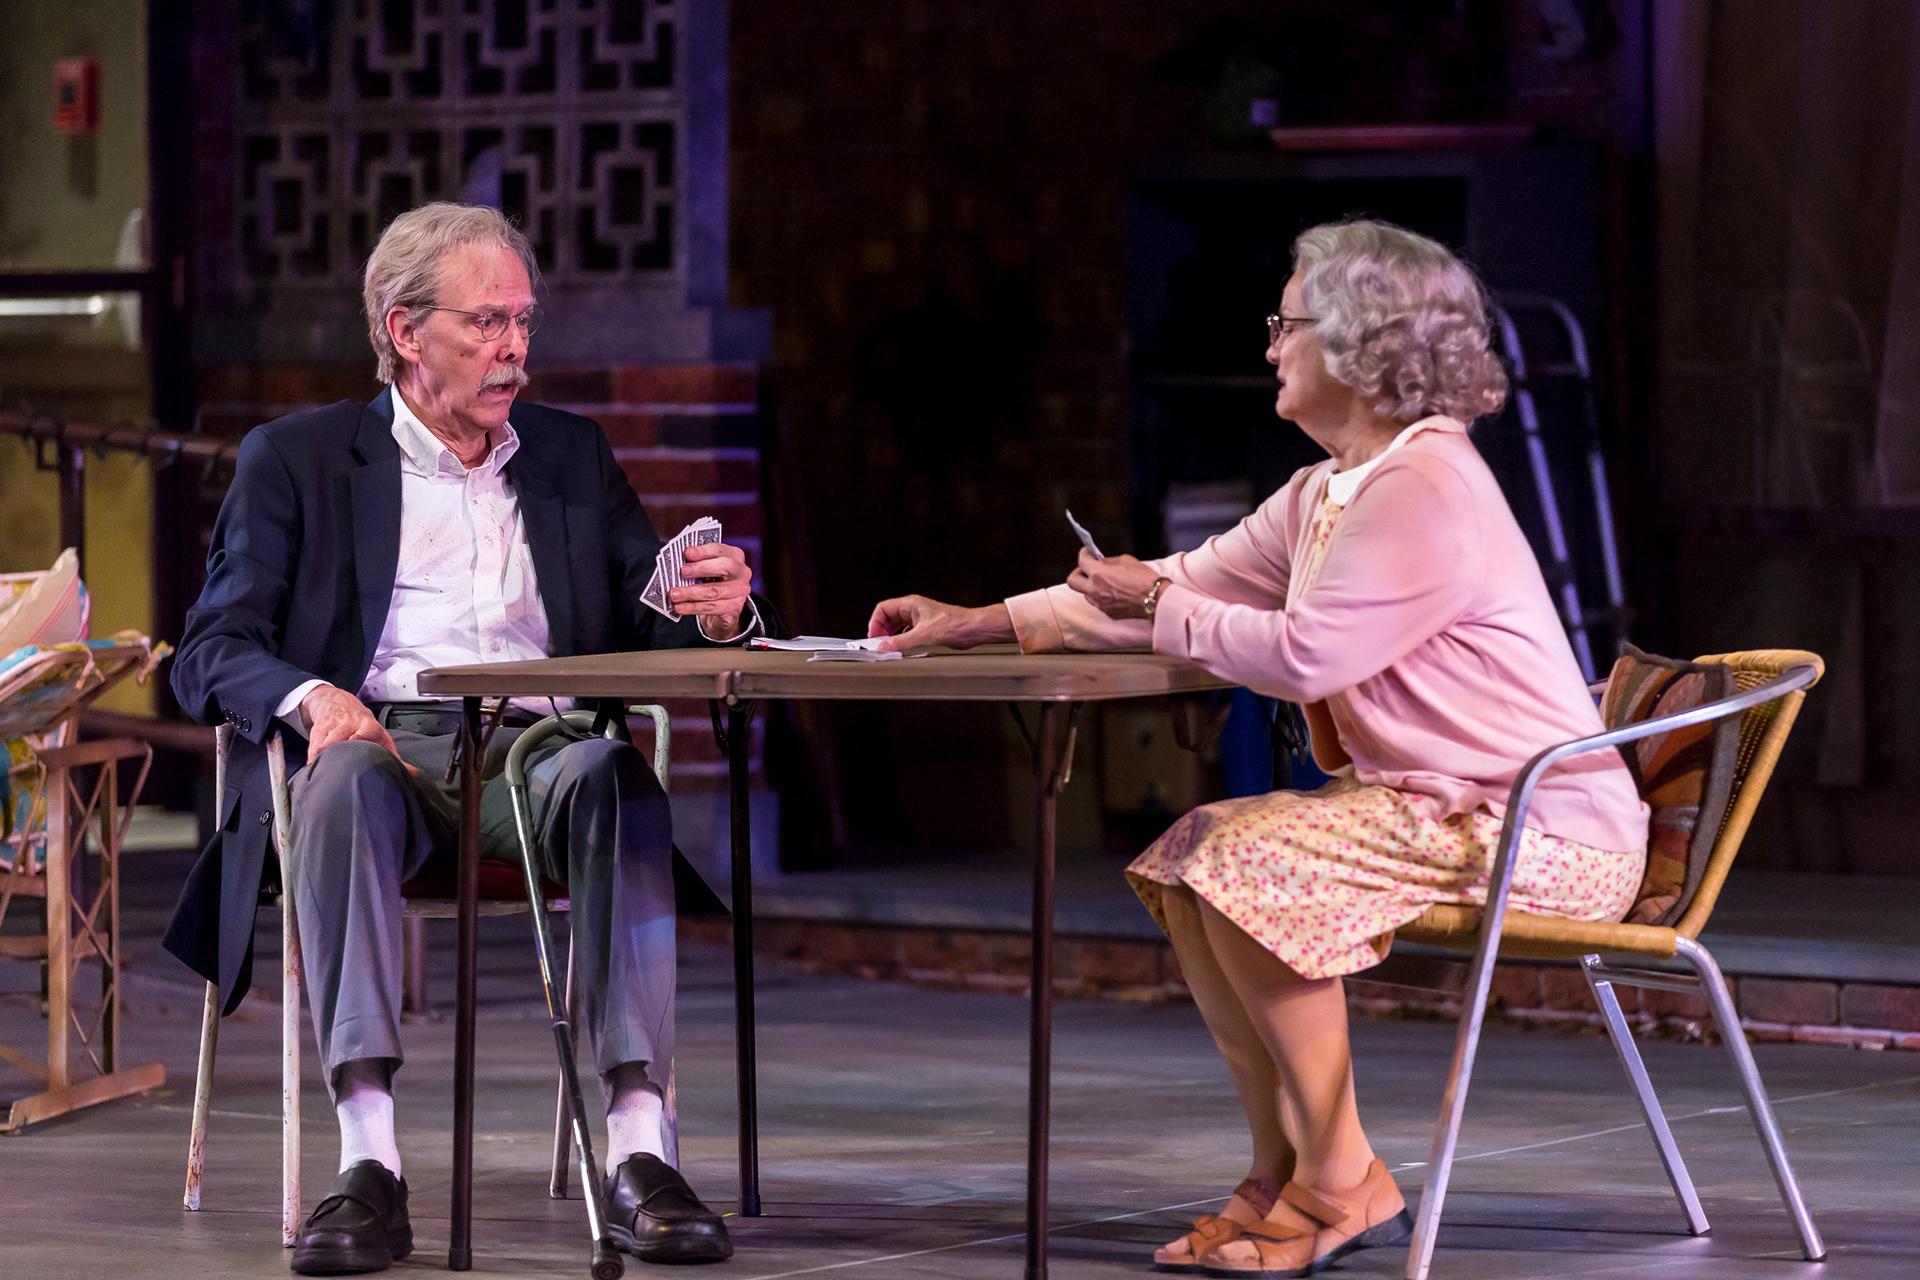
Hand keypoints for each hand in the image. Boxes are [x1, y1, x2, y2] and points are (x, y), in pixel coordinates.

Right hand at [301, 685, 400, 759]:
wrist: (337, 702)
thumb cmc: (362, 726)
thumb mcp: (379, 737)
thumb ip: (393, 756)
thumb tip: (413, 773)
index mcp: (368, 725)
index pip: (367, 729)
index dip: (361, 735)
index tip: (356, 740)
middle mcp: (350, 723)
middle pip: (343, 732)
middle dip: (339, 742)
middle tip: (334, 753)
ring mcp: (333, 725)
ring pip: (327, 738)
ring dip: (324, 749)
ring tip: (320, 761)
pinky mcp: (318, 729)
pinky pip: (314, 742)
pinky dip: (313, 754)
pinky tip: (313, 763)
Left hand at [675, 542, 752, 639]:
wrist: (724, 606)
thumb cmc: (714, 581)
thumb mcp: (708, 568)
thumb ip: (697, 562)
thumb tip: (678, 561)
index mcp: (735, 556)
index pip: (720, 550)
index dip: (703, 551)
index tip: (687, 553)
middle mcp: (741, 572)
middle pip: (725, 567)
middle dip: (701, 568)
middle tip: (683, 572)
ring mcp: (740, 591)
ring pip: (714, 591)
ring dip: (691, 593)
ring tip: (674, 594)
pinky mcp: (734, 608)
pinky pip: (711, 608)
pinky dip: (692, 607)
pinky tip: (680, 607)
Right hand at [866, 596, 1015, 651]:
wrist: (972, 629)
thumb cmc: (955, 624)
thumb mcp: (924, 635)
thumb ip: (902, 642)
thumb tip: (884, 646)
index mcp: (910, 604)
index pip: (883, 609)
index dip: (875, 623)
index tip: (874, 637)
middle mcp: (913, 609)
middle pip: (888, 618)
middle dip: (882, 631)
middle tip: (881, 644)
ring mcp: (920, 618)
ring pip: (897, 626)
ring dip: (892, 637)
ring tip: (891, 648)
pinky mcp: (926, 628)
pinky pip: (907, 632)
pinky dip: (902, 640)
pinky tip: (903, 648)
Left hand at [1065, 549, 1164, 619]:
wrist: (1157, 599)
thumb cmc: (1144, 578)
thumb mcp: (1126, 561)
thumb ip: (1109, 561)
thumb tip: (1100, 562)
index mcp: (1099, 574)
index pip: (1081, 561)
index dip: (1084, 554)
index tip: (1087, 552)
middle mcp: (1095, 590)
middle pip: (1072, 581)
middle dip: (1078, 572)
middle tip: (1088, 568)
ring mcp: (1100, 603)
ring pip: (1085, 593)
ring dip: (1090, 586)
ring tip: (1103, 581)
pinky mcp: (1108, 612)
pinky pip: (1098, 602)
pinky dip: (1101, 596)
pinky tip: (1113, 592)